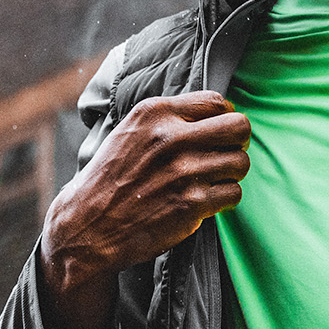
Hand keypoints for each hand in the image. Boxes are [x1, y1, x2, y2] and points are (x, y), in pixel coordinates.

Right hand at [37, 91, 249, 328]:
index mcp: (155, 113)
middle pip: (239, 127)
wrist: (88, 225)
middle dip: (238, 142)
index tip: (219, 134)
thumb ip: (169, 119)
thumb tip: (218, 113)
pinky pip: (233, 193)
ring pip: (240, 162)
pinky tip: (204, 201)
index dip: (224, 119)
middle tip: (225, 155)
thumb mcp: (131, 132)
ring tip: (211, 181)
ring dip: (231, 174)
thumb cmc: (111, 178)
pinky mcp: (192, 203)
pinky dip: (223, 199)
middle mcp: (171, 137)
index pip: (217, 102)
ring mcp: (184, 171)